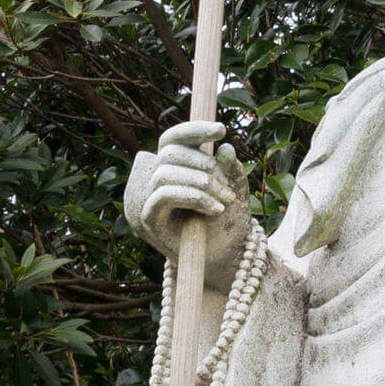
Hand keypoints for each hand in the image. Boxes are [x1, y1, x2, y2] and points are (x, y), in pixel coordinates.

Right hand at [124, 121, 252, 286]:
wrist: (225, 256)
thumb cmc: (228, 219)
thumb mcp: (234, 188)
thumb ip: (229, 169)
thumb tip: (225, 149)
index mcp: (178, 166)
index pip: (175, 138)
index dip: (194, 129)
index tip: (221, 130)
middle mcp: (160, 179)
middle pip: (170, 153)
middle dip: (203, 165)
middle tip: (227, 187)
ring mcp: (151, 198)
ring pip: (165, 174)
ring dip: (200, 184)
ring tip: (224, 200)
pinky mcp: (149, 219)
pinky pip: (162, 195)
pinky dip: (192, 197)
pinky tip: (215, 209)